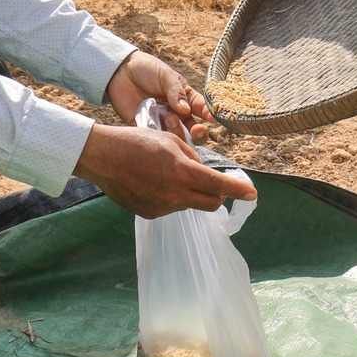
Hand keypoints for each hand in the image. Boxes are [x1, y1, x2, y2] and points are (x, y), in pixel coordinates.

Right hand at [73, 122, 256, 217]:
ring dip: (190, 193)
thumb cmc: (136, 142)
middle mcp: (175, 194)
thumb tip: (203, 171)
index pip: (218, 186)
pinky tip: (154, 183)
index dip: (238, 190)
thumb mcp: (170, 141)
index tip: (252, 194)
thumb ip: (192, 157)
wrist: (104, 157)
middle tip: (214, 184)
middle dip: (218, 195)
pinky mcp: (150, 214)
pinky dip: (171, 197)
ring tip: (167, 175)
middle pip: (211, 203)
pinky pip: (171, 207)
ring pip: (189, 204)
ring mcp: (162, 207)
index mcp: (182, 171)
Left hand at [104, 50, 217, 140]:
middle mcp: (176, 113)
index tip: (212, 118)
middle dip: (198, 134)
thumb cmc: (147, 70)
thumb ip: (176, 92)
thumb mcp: (165, 76)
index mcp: (185, 98)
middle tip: (196, 130)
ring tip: (169, 117)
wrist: (121, 71)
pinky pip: (156, 138)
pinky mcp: (145, 128)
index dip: (208, 114)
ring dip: (178, 131)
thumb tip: (186, 110)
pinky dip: (159, 137)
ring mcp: (162, 122)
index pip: (201, 108)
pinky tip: (157, 128)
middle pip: (193, 131)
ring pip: (176, 137)